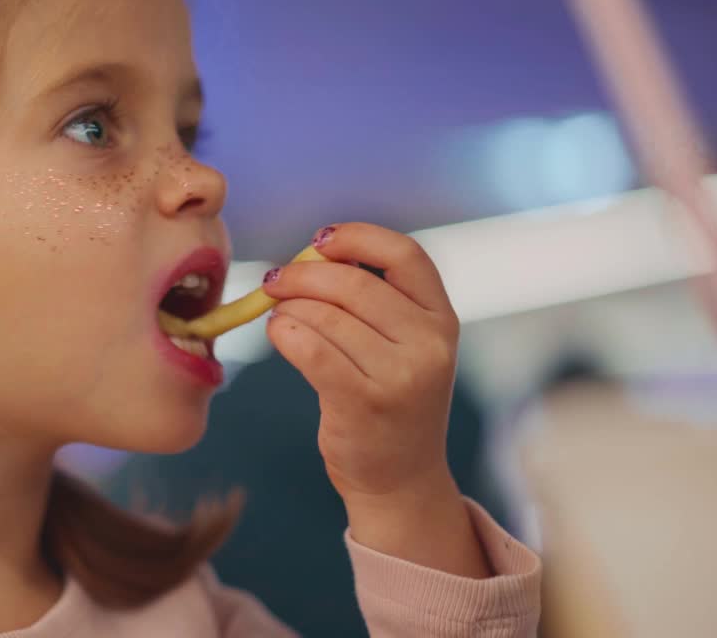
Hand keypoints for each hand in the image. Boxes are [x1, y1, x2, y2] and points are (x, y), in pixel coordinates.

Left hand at [262, 222, 488, 577]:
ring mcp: (400, 376)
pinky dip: (283, 333)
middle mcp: (430, 344)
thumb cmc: (389, 400)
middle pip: (353, 282)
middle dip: (302, 274)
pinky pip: (309, 348)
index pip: (406, 254)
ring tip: (279, 315)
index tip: (320, 239)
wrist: (399, 478)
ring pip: (325, 316)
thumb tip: (313, 253)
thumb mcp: (405, 346)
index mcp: (442, 319)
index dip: (358, 237)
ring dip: (289, 308)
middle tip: (274, 280)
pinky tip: (279, 335)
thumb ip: (376, 300)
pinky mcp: (363, 402)